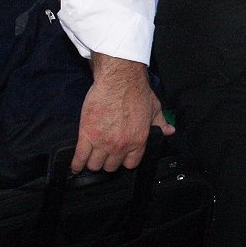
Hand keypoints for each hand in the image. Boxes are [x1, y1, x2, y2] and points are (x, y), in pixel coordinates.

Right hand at [72, 56, 173, 172]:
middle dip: (108, 162)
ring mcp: (102, 142)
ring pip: (94, 165)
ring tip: (91, 158)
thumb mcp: (154, 108)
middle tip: (104, 155)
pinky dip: (76, 164)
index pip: (130, 164)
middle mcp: (120, 145)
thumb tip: (170, 131)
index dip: (125, 161)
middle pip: (111, 166)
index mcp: (138, 140)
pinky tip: (76, 166)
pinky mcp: (86, 135)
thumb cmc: (137, 92)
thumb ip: (161, 123)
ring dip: (93, 162)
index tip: (120, 157)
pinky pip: (79, 158)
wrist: (119, 79)